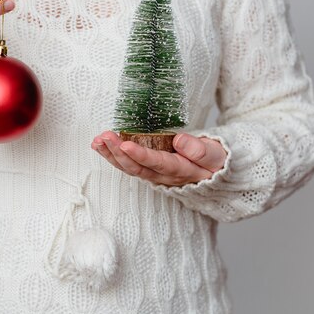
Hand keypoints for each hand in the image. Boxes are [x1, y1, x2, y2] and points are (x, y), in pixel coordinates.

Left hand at [91, 131, 226, 186]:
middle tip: (104, 137)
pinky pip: (128, 165)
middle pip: (137, 167)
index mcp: (182, 170)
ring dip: (110, 155)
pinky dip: (113, 155)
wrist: (215, 172)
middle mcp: (164, 176)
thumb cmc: (216, 161)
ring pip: (129, 168)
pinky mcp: (148, 170)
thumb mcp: (216, 154)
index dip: (141, 155)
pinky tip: (101, 145)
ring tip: (97, 141)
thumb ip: (201, 150)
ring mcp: (154, 175)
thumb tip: (180, 140)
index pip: (158, 163)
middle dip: (117, 153)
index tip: (125, 144)